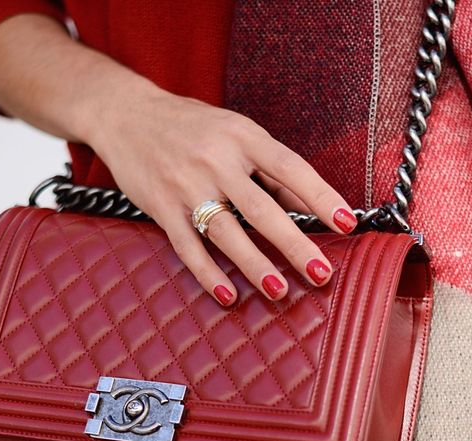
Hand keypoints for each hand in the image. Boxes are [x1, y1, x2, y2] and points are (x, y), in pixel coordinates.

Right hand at [87, 84, 355, 305]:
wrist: (125, 114)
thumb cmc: (192, 126)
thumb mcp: (235, 134)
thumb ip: (270, 170)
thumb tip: (311, 207)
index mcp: (243, 136)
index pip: (290, 168)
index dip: (320, 196)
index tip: (346, 223)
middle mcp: (216, 159)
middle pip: (262, 208)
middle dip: (294, 244)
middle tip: (321, 273)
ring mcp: (186, 183)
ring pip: (227, 231)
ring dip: (254, 265)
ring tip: (278, 291)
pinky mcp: (161, 206)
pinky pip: (188, 246)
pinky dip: (208, 273)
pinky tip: (228, 296)